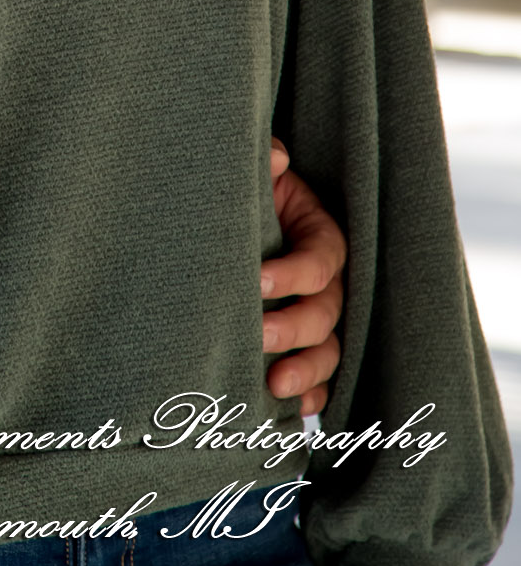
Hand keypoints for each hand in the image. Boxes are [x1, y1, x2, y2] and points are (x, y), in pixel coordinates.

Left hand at [264, 139, 345, 414]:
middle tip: (260, 334)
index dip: (294, 273)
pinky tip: (292, 408)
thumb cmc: (252, 195)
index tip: (258, 281)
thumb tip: (279, 158)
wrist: (235, 222)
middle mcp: (330, 283)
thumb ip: (268, 161)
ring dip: (306, 370)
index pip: (322, 261)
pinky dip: (312, 395)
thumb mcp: (260, 174)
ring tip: (273, 384)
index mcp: (322, 237)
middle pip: (327, 312)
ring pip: (329, 350)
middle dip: (295, 327)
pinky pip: (323, 379)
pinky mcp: (308, 347)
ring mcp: (322, 318)